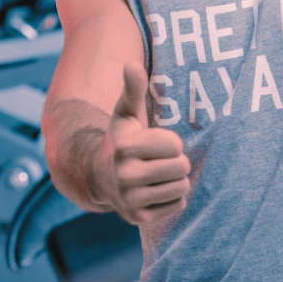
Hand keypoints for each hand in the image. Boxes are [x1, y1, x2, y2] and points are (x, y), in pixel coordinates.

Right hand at [106, 63, 190, 224]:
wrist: (100, 176)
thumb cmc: (123, 139)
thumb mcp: (126, 113)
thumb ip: (133, 88)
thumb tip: (131, 63)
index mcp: (124, 147)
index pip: (175, 146)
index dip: (171, 142)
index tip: (157, 142)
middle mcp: (124, 176)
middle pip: (182, 168)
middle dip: (176, 161)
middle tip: (159, 160)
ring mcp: (130, 200)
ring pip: (181, 187)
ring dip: (175, 179)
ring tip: (157, 174)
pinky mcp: (139, 219)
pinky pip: (177, 205)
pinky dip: (171, 198)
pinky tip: (154, 190)